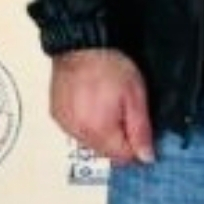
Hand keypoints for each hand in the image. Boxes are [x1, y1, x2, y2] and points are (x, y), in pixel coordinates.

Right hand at [49, 48, 156, 166]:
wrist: (80, 45)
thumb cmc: (109, 66)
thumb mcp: (136, 97)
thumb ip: (141, 131)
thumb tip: (146, 157)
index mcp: (100, 131)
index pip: (123, 157)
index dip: (136, 145)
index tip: (138, 129)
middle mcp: (78, 132)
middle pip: (106, 152)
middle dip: (118, 139)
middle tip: (123, 112)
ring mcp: (65, 124)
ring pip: (90, 143)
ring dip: (100, 132)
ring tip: (105, 106)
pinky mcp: (57, 115)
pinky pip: (75, 131)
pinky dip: (85, 124)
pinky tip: (90, 105)